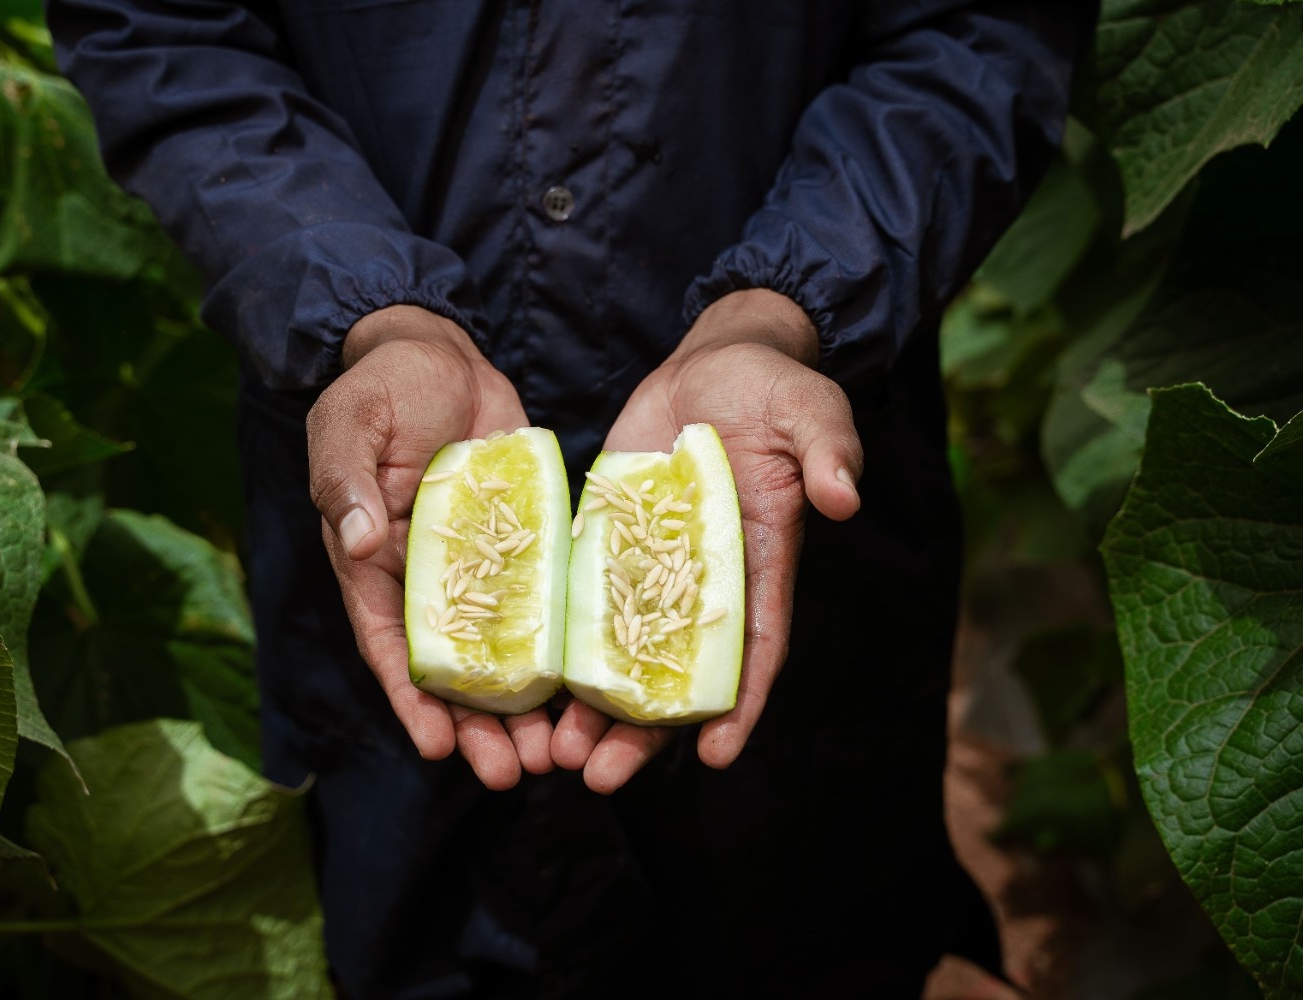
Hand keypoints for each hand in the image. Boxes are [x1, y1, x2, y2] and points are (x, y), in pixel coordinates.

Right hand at [307, 306, 552, 789]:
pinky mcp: (523, 542)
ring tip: (554, 754)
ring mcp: (479, 564)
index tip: (440, 748)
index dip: (413, 701)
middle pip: (452, 669)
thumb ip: (346, 482)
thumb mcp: (350, 426)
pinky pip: (542, 602)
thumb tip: (358, 542)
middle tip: (513, 774)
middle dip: (478, 725)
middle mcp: (427, 577)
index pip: (390, 646)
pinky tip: (586, 685)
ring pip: (502, 650)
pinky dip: (559, 646)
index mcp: (374, 562)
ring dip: (524, 705)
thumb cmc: (383, 387)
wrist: (441, 351)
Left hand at [551, 289, 863, 791]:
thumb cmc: (773, 388)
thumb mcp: (811, 411)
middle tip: (599, 779)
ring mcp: (649, 563)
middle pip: (673, 673)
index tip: (718, 758)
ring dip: (591, 706)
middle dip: (642, 731)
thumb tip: (844, 498)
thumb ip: (829, 452)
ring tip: (556, 752)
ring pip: (620, 651)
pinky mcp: (605, 538)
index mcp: (759, 563)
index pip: (754, 649)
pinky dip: (560, 644)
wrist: (713, 362)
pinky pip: (581, 600)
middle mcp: (703, 580)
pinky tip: (529, 686)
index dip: (739, 706)